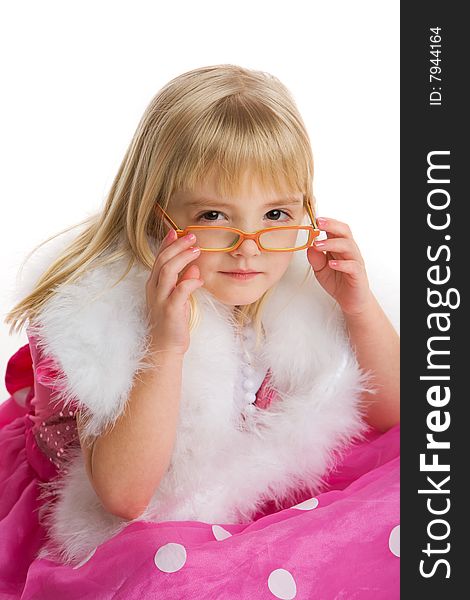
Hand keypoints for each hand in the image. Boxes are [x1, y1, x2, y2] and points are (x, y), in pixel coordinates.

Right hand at [146, 229, 203, 355]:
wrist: (165, 346)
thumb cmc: (172, 322)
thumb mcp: (178, 299)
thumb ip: (184, 282)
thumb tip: (194, 268)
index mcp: (155, 284)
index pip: (159, 259)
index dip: (167, 244)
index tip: (176, 231)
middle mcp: (155, 289)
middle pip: (162, 261)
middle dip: (177, 246)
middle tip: (192, 237)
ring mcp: (161, 299)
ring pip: (168, 271)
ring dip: (182, 258)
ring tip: (196, 250)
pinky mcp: (171, 310)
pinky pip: (179, 292)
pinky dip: (189, 282)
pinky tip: (199, 279)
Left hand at [306, 217, 371, 316]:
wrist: (351, 301)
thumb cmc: (338, 281)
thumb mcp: (320, 270)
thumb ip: (315, 258)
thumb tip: (309, 246)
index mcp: (340, 247)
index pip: (336, 229)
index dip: (327, 222)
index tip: (315, 219)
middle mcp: (349, 251)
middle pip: (344, 232)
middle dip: (331, 225)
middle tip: (318, 223)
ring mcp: (355, 261)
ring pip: (348, 246)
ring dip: (332, 244)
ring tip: (318, 245)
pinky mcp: (358, 274)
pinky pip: (352, 266)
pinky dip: (342, 264)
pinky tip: (332, 264)